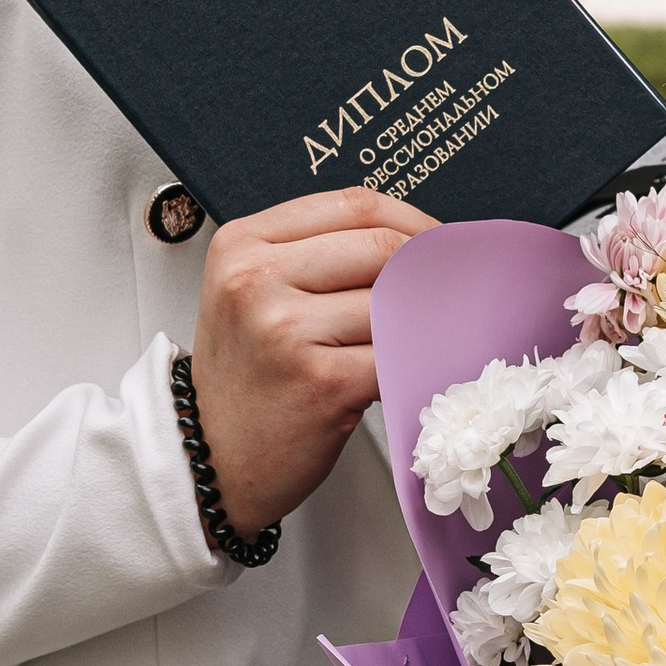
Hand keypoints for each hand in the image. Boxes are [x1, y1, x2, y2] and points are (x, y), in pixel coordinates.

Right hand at [187, 189, 433, 534]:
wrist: (215, 460)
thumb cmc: (248, 377)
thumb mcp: (256, 294)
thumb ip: (320, 256)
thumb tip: (418, 240)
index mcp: (242, 244)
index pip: (353, 205)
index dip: (410, 221)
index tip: (436, 243)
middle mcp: (256, 280)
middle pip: (382, 246)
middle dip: (428, 268)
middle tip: (450, 289)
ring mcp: (286, 331)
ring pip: (397, 301)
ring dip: (424, 319)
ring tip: (423, 335)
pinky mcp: (323, 381)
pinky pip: (399, 353)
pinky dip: (417, 360)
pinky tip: (412, 369)